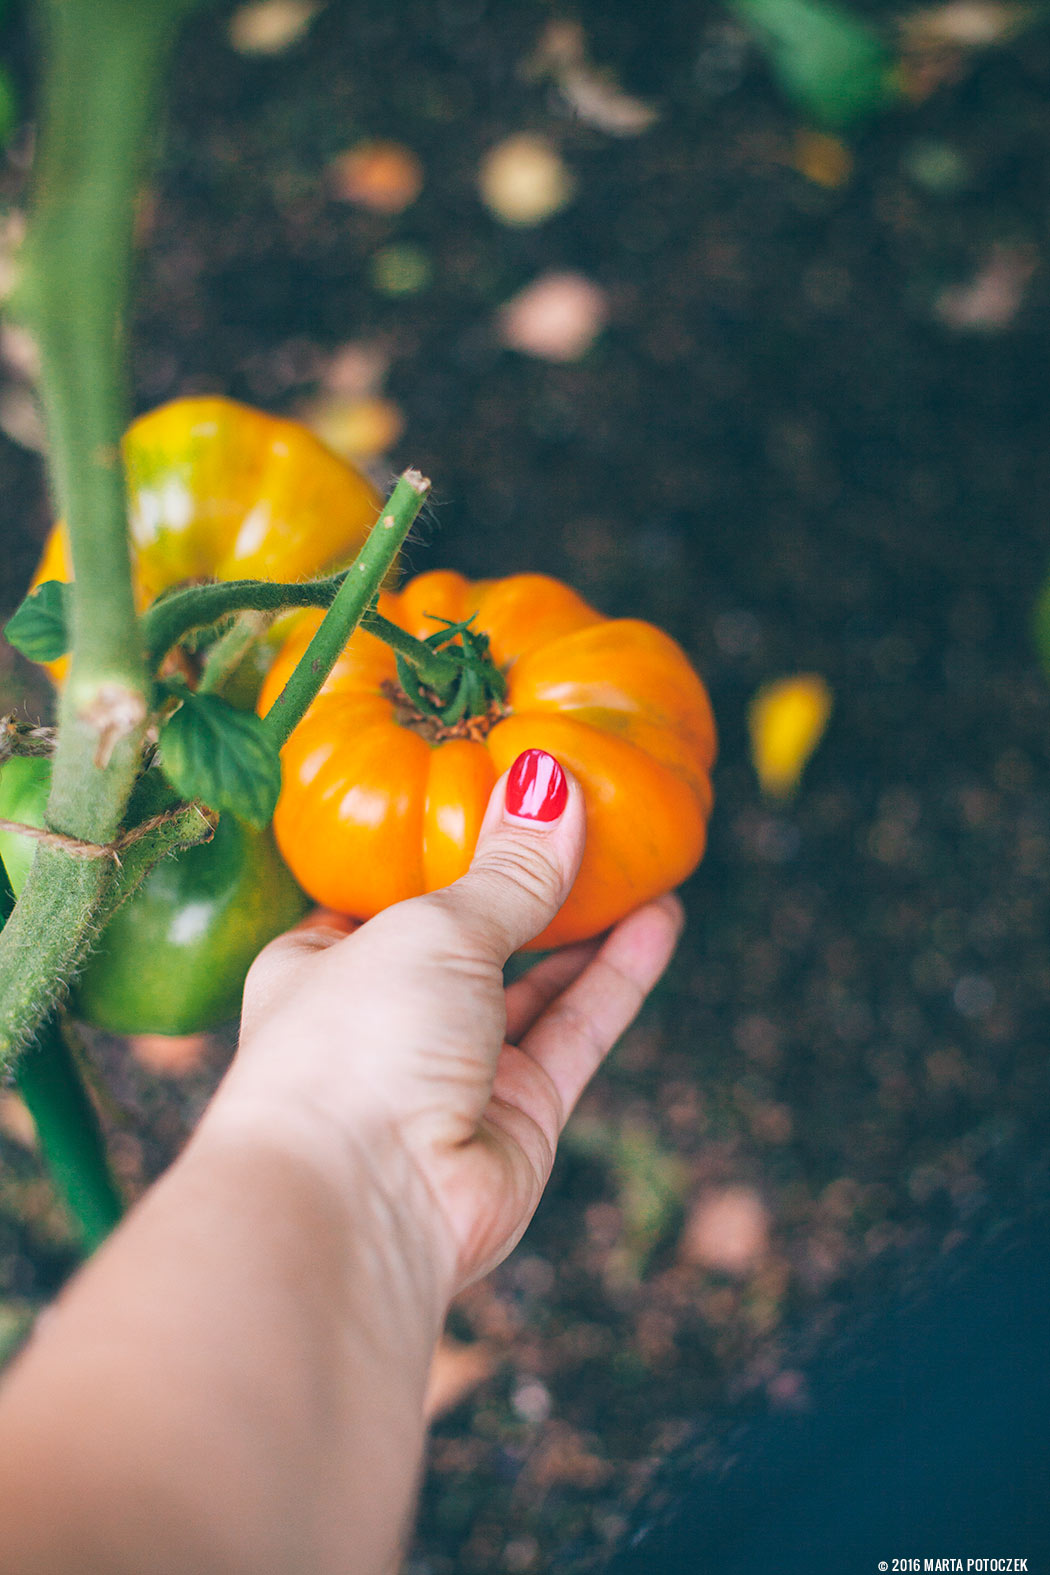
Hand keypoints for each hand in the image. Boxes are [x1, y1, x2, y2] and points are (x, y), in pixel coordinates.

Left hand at [212, 749, 682, 1295]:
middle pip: (473, 939)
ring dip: (589, 926)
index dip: (446, 844)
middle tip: (594, 820)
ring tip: (645, 857)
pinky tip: (660, 918)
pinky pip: (576, 1030)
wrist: (359, 1209)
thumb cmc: (356, 1045)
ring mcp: (454, 1073)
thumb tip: (553, 784)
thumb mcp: (431, 928)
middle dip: (530, 886)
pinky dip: (617, 976)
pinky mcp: (518, 1118)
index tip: (505, 791)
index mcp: (323, 962)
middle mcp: (388, 1019)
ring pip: (535, 985)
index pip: (388, 892)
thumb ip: (506, 868)